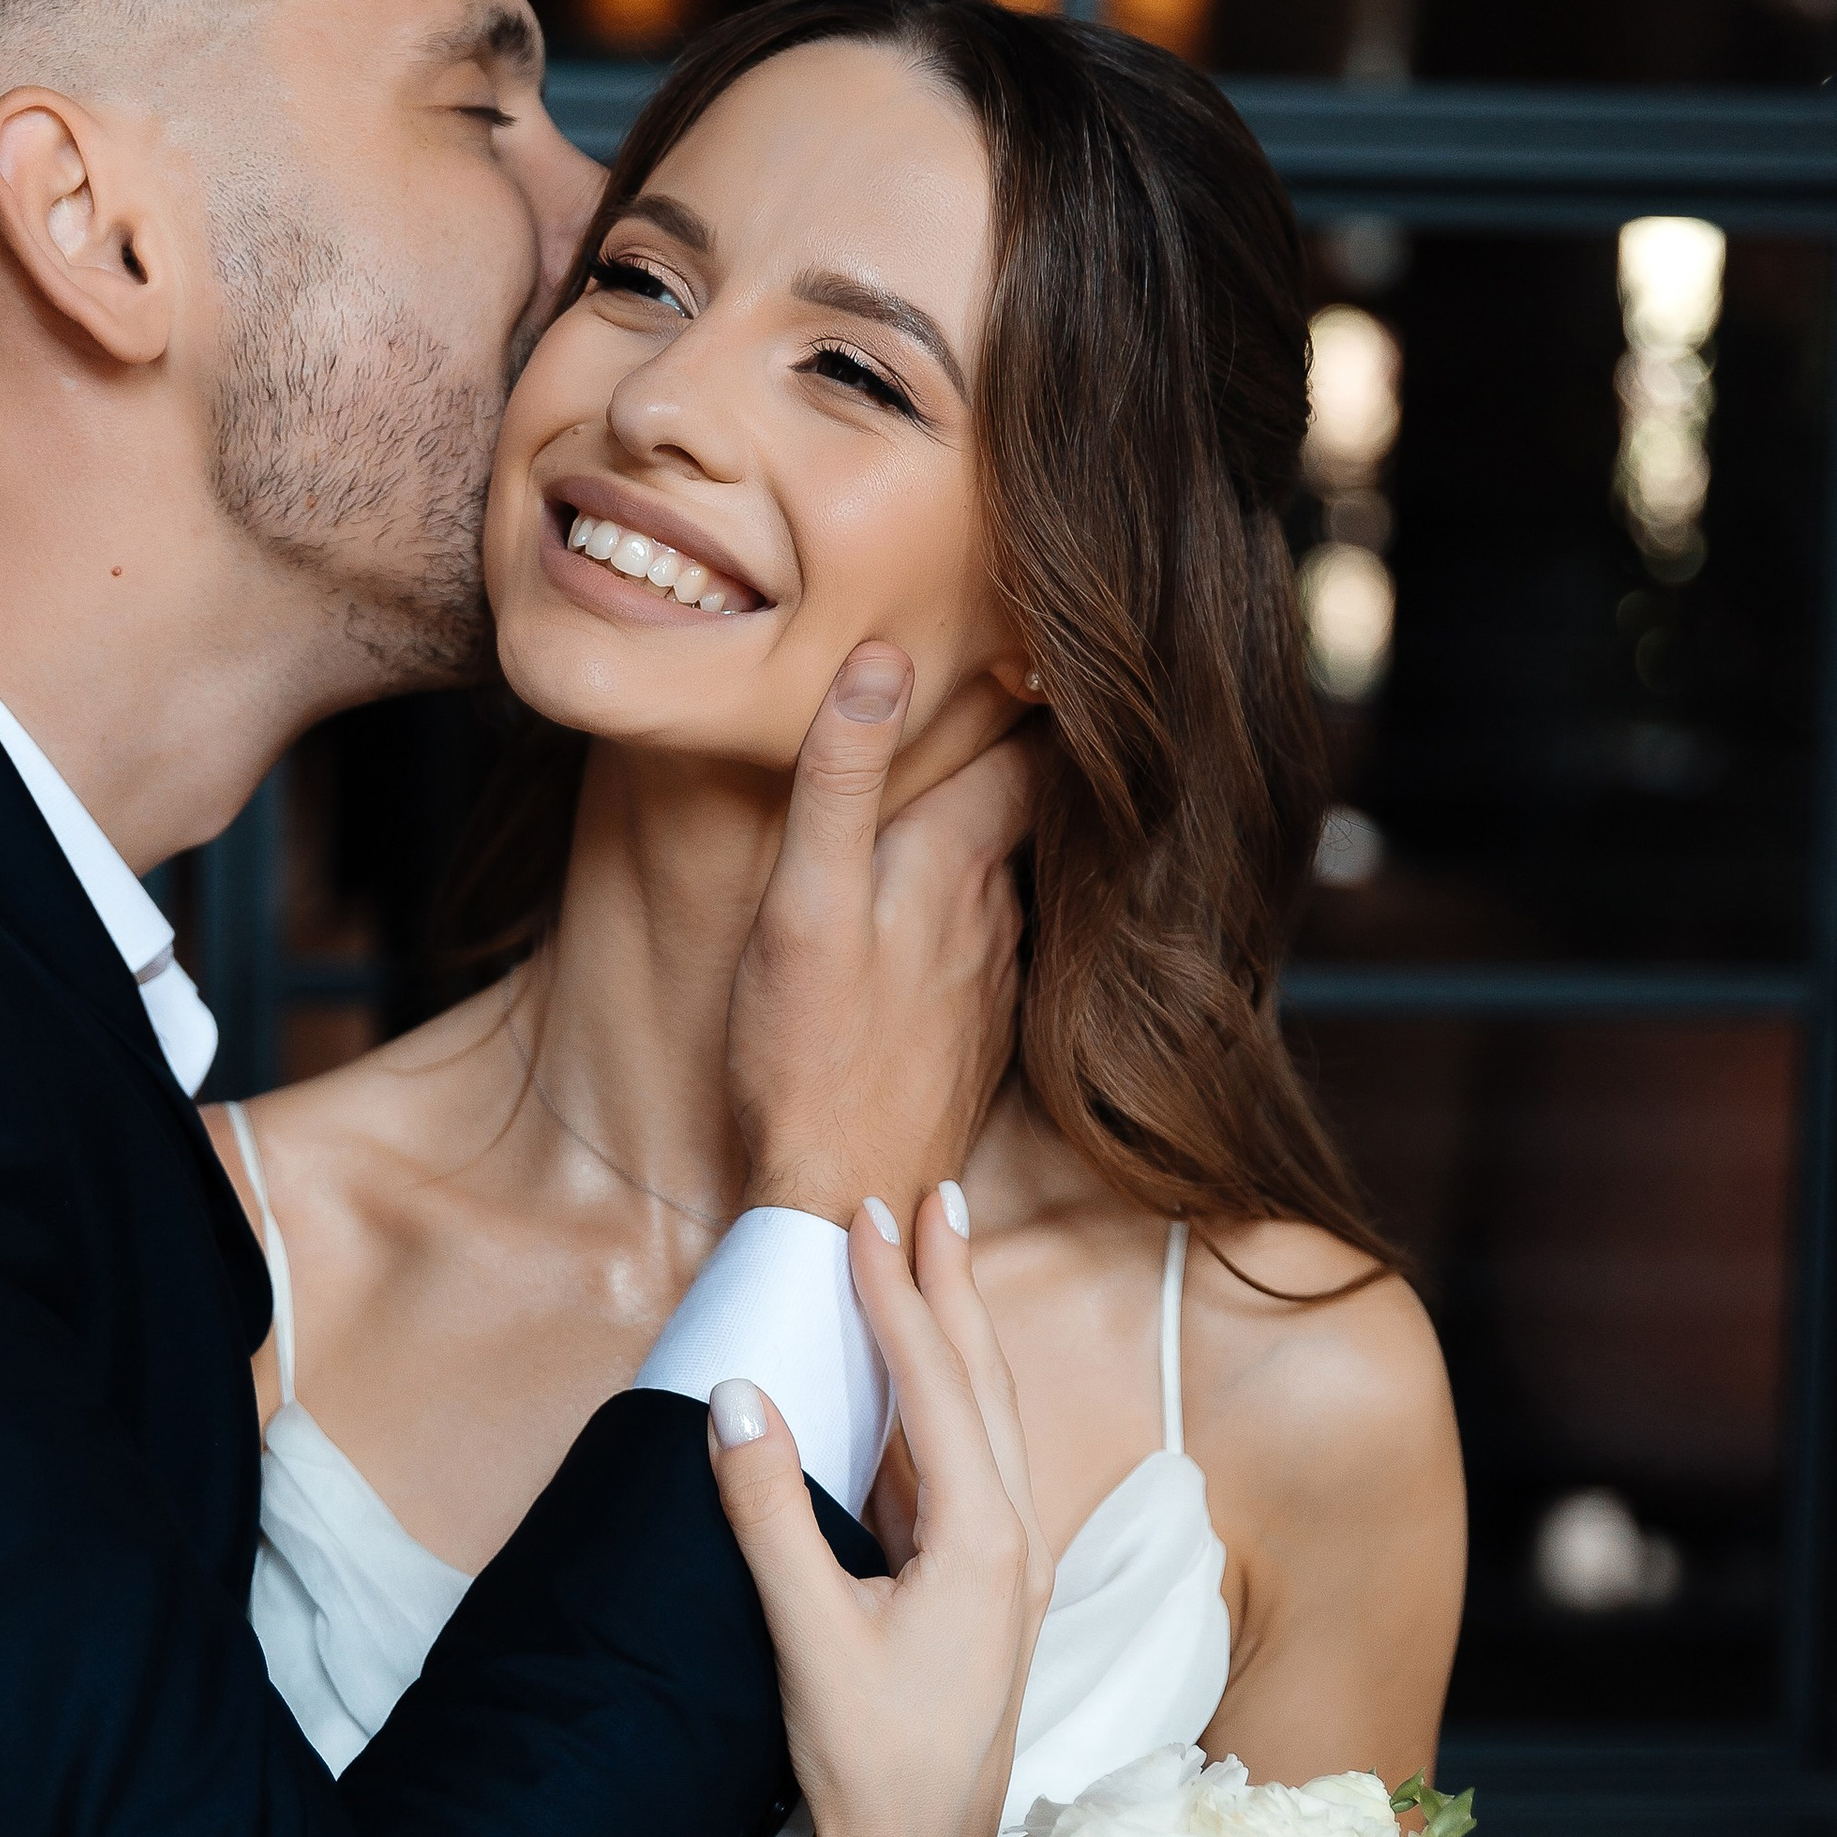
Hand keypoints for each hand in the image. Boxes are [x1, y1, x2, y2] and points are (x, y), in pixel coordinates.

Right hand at [708, 1186, 1051, 1836]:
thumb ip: (770, 1515)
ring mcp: (1002, 1567)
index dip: (899, 1294)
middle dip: (954, 1284)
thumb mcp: (808, 1638)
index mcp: (983, 1541)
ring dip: (955, 1332)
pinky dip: (942, 1399)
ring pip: (985, 1418)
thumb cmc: (869, 1764)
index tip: (867, 1216)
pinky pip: (967, 1463)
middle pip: (983, 1381)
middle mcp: (1011, 1541)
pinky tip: (917, 1383)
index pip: (938, 1385)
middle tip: (935, 1196)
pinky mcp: (977, 1591)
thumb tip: (737, 1398)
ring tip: (935, 1258)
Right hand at [727, 645, 1037, 1230]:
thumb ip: (839, 779)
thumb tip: (880, 655)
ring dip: (991, 833)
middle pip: (1023, 806)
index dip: (1032, 691)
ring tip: (957, 789)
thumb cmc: (807, 1053)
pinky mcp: (978, 1031)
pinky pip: (989, 943)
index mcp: (956, 863)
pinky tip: (937, 913)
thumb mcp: (804, 903)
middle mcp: (995, 912)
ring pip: (1009, 874)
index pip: (1027, 748)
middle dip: (1012, 753)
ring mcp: (993, 975)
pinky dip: (974, 908)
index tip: (1030, 638)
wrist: (845, 1198)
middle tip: (996, 693)